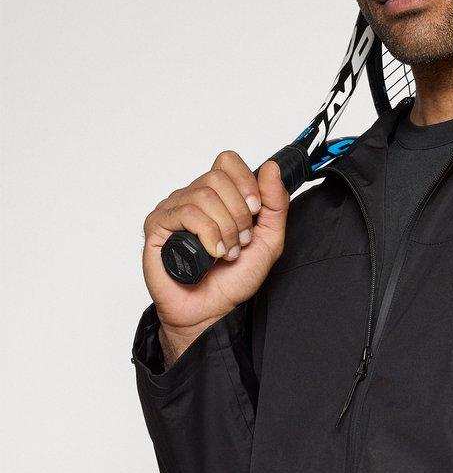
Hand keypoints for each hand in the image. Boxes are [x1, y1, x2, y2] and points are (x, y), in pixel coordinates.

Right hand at [142, 153, 288, 336]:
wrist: (212, 310)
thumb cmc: (234, 279)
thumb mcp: (269, 240)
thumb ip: (275, 204)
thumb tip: (270, 168)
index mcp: (217, 196)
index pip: (226, 161)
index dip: (245, 182)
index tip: (255, 210)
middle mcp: (193, 198)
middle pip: (217, 177)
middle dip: (238, 213)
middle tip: (241, 240)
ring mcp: (173, 210)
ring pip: (203, 195)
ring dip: (224, 228)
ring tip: (227, 252)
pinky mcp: (157, 226)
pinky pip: (185, 213)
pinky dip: (207, 233)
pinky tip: (212, 253)